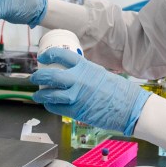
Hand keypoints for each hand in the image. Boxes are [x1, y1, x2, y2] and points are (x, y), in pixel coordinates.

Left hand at [30, 47, 149, 135]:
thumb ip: (86, 72)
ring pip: (50, 94)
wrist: (130, 107)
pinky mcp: (77, 111)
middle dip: (38, 76)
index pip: (62, 55)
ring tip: (37, 94)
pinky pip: (57, 108)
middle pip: (50, 75)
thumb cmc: (119, 91)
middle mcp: (78, 80)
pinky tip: (49, 105)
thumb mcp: (101, 73)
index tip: (43, 57)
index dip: (49, 55)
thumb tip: (75, 73)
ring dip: (41, 94)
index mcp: (85, 67)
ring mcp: (76, 96)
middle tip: (34, 77)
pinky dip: (50, 106)